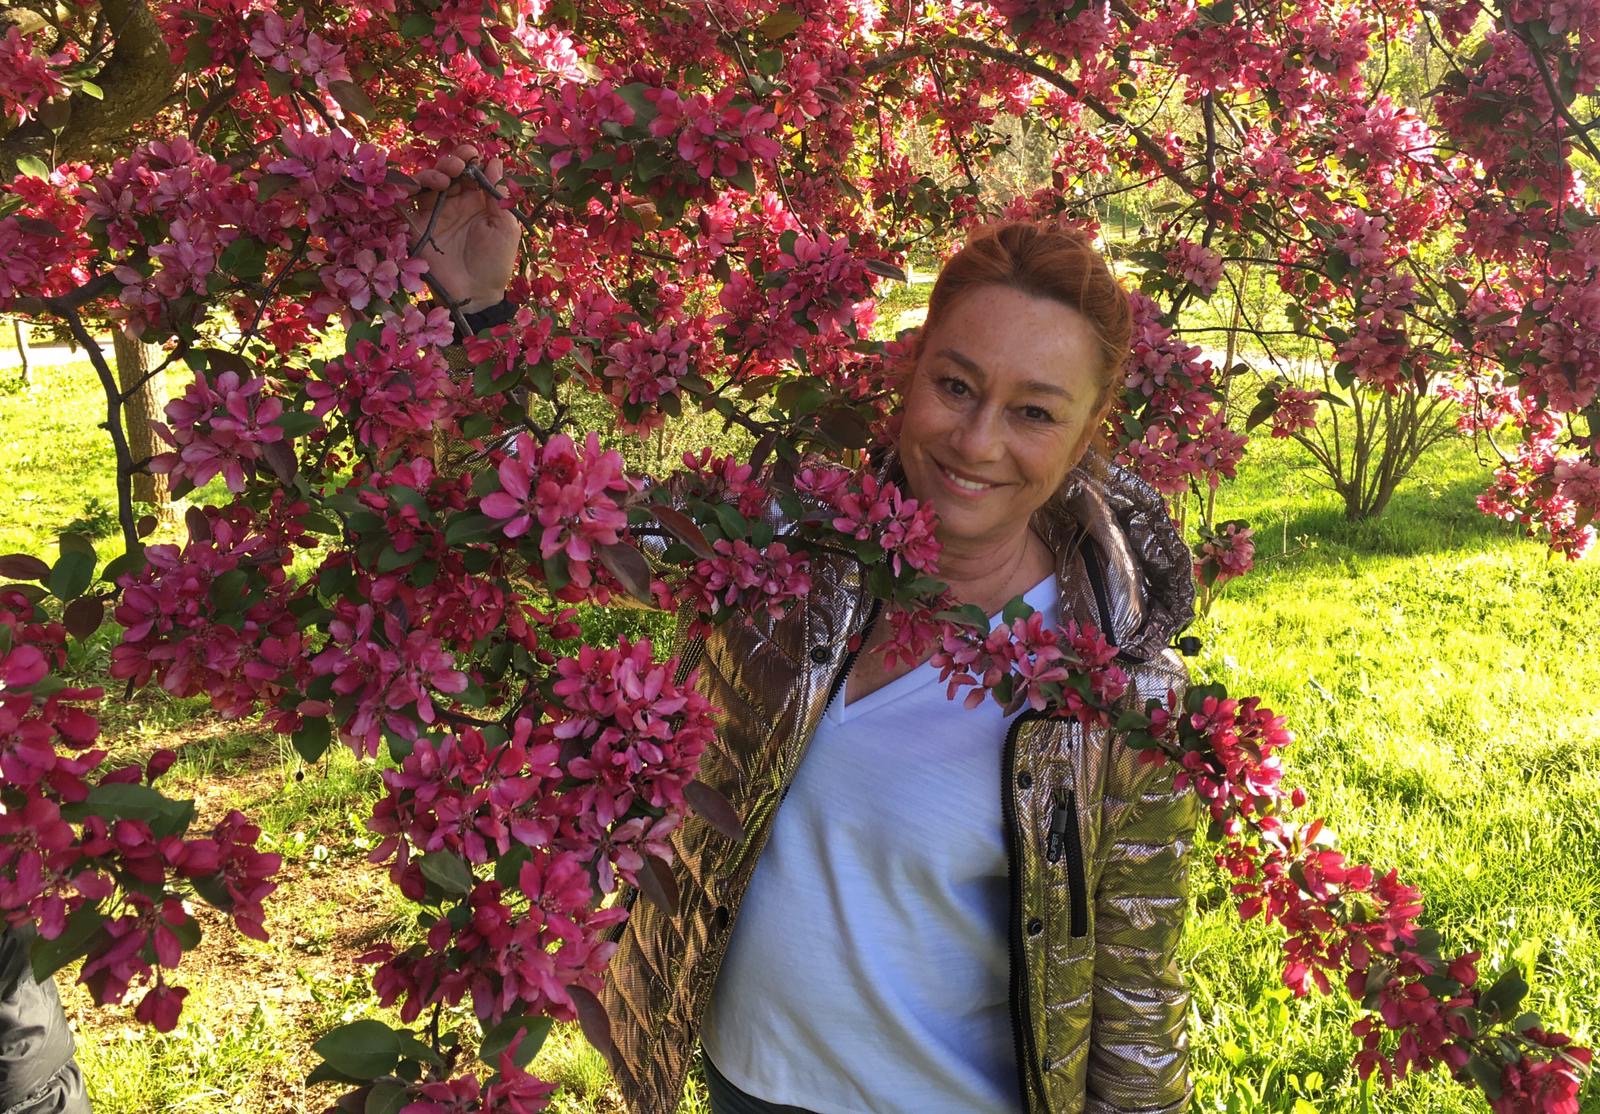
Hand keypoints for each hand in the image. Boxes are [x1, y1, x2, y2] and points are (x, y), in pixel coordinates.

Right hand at [405, 143, 520, 312]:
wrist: (476, 294)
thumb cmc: (496, 263)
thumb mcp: (506, 228)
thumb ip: (499, 196)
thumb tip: (495, 162)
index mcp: (477, 201)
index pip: (470, 170)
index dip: (470, 158)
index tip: (473, 153)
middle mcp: (454, 203)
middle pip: (447, 171)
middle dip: (451, 161)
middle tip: (458, 164)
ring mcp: (434, 213)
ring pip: (427, 181)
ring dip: (434, 172)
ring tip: (444, 178)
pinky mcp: (416, 225)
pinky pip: (407, 201)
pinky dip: (409, 188)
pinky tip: (420, 186)